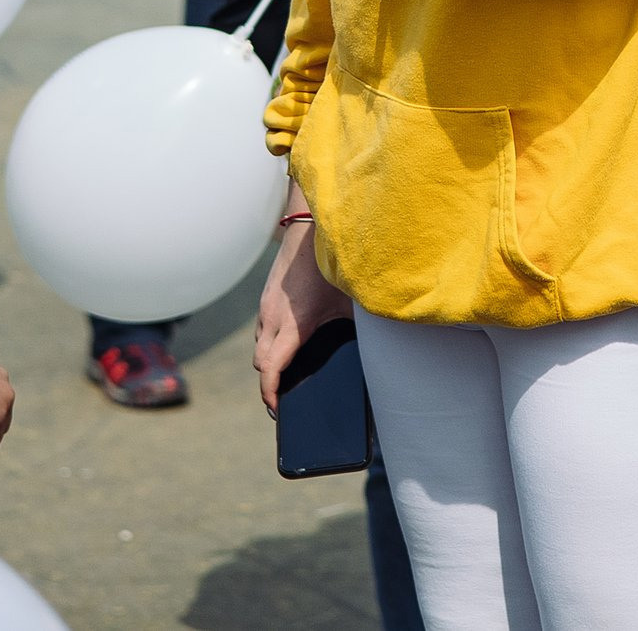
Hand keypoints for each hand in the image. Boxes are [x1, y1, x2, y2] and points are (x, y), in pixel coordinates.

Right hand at [254, 220, 350, 413]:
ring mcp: (266, 305)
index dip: (270, 393)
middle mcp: (273, 317)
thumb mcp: (351, 302)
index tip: (278, 409)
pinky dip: (271, 341)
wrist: (310, 228)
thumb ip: (357, 329)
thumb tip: (378, 355)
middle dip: (268, 382)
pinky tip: (290, 341)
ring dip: (269, 360)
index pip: (270, 369)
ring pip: (259, 345)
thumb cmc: (333, 265)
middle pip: (260, 363)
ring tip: (288, 372)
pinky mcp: (266, 296)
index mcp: (293, 323)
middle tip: (284, 397)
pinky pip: (263, 328)